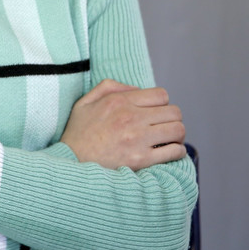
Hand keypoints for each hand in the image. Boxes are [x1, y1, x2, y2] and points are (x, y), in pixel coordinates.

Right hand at [60, 79, 185, 170]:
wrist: (70, 162)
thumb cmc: (77, 133)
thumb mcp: (85, 102)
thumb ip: (109, 87)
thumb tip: (136, 89)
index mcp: (119, 101)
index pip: (161, 95)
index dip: (162, 104)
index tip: (155, 113)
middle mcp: (131, 117)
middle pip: (174, 112)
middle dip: (172, 119)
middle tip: (164, 127)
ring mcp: (138, 139)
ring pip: (178, 130)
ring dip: (177, 135)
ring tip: (168, 140)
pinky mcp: (142, 159)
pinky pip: (175, 151)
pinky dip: (177, 152)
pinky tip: (168, 152)